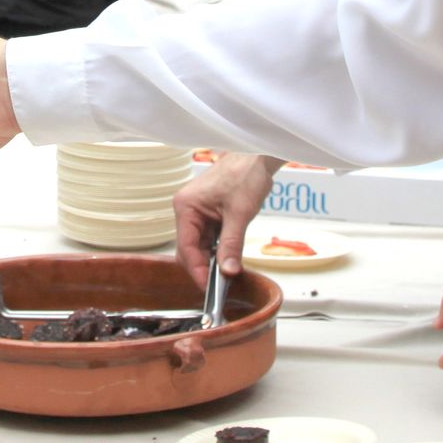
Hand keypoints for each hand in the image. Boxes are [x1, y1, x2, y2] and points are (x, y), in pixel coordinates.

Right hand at [174, 152, 277, 287]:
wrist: (256, 156)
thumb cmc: (245, 174)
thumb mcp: (239, 214)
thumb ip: (231, 245)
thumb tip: (227, 271)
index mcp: (185, 206)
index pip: (185, 246)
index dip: (196, 269)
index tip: (208, 287)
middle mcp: (186, 210)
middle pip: (189, 249)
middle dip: (203, 267)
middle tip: (220, 284)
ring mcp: (196, 212)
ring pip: (199, 245)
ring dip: (211, 259)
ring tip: (227, 273)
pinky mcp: (207, 213)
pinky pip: (208, 238)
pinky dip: (217, 249)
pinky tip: (228, 258)